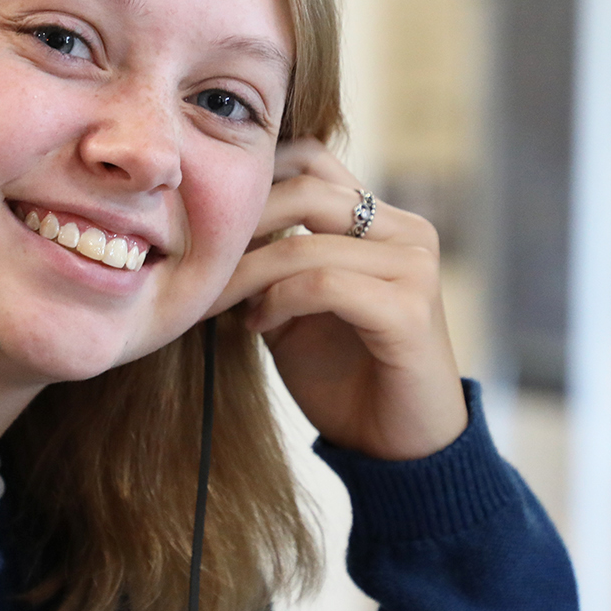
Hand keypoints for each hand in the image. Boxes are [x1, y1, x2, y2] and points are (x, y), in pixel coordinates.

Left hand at [208, 139, 467, 460]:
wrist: (396, 451)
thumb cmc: (346, 378)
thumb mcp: (296, 309)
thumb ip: (271, 263)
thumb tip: (211, 227)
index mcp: (384, 222)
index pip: (314, 159)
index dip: (255, 177)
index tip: (207, 221)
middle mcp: (407, 233)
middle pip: (307, 189)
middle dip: (240, 225)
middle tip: (195, 263)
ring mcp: (415, 268)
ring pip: (307, 244)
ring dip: (248, 273)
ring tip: (220, 305)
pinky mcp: (411, 310)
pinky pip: (325, 284)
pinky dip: (278, 301)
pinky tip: (256, 325)